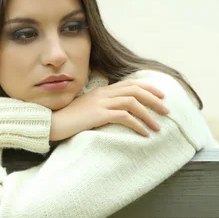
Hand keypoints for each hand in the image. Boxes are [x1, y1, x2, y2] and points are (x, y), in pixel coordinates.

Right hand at [50, 79, 169, 140]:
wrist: (51, 123)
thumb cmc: (69, 119)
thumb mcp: (89, 109)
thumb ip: (103, 107)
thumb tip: (120, 113)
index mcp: (102, 91)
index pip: (130, 84)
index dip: (148, 88)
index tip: (161, 96)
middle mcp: (103, 94)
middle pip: (135, 90)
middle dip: (154, 100)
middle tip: (167, 111)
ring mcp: (101, 103)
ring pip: (133, 103)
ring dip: (149, 115)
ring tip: (158, 127)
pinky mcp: (98, 115)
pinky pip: (124, 117)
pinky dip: (137, 124)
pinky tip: (144, 133)